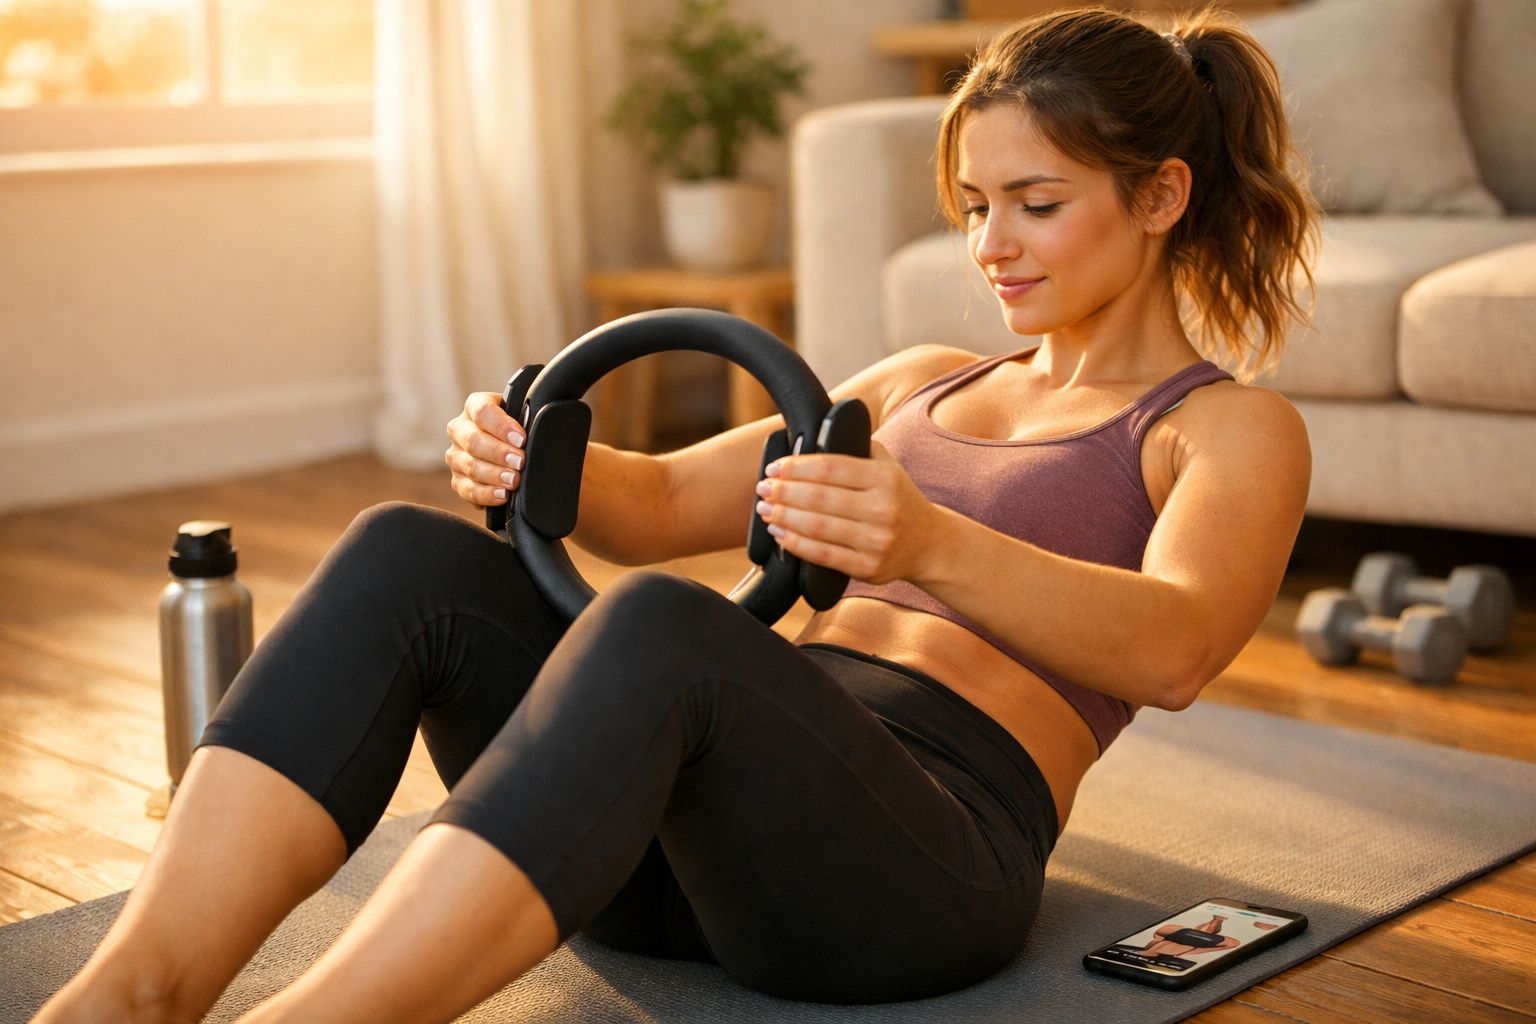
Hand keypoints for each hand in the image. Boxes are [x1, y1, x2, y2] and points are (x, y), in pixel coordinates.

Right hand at [444, 392, 526, 507]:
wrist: (513, 448)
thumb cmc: (520, 430)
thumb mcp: (524, 417)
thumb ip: (528, 420)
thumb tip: (536, 430)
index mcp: (475, 406)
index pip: (482, 411)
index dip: (501, 426)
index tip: (521, 439)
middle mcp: (460, 429)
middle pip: (473, 441)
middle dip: (499, 453)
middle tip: (520, 462)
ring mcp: (456, 456)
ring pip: (470, 466)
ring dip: (494, 475)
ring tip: (513, 481)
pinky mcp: (458, 480)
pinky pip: (468, 490)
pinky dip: (486, 494)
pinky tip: (503, 495)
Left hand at [752, 441, 937, 584]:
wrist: (929, 543)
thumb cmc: (898, 498)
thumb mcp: (888, 466)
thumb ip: (858, 447)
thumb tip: (814, 434)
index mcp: (885, 478)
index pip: (831, 468)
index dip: (797, 467)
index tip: (775, 467)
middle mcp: (882, 509)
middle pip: (819, 498)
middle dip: (783, 492)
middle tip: (763, 488)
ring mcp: (876, 540)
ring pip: (817, 527)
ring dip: (783, 517)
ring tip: (765, 509)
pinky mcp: (867, 567)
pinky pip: (823, 555)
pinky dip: (796, 544)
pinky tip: (780, 534)